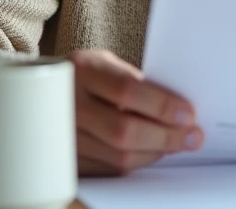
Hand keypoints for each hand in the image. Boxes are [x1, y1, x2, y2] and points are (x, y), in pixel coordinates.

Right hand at [70, 50, 203, 175]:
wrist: (43, 90)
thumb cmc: (88, 75)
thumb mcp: (107, 64)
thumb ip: (135, 81)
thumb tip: (178, 110)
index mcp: (82, 70)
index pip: (127, 90)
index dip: (162, 106)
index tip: (189, 114)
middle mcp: (68, 103)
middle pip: (124, 131)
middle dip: (166, 137)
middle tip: (192, 137)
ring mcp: (63, 136)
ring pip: (119, 157)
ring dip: (155, 153)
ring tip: (176, 144)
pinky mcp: (67, 160)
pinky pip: (110, 170)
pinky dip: (137, 162)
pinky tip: (152, 152)